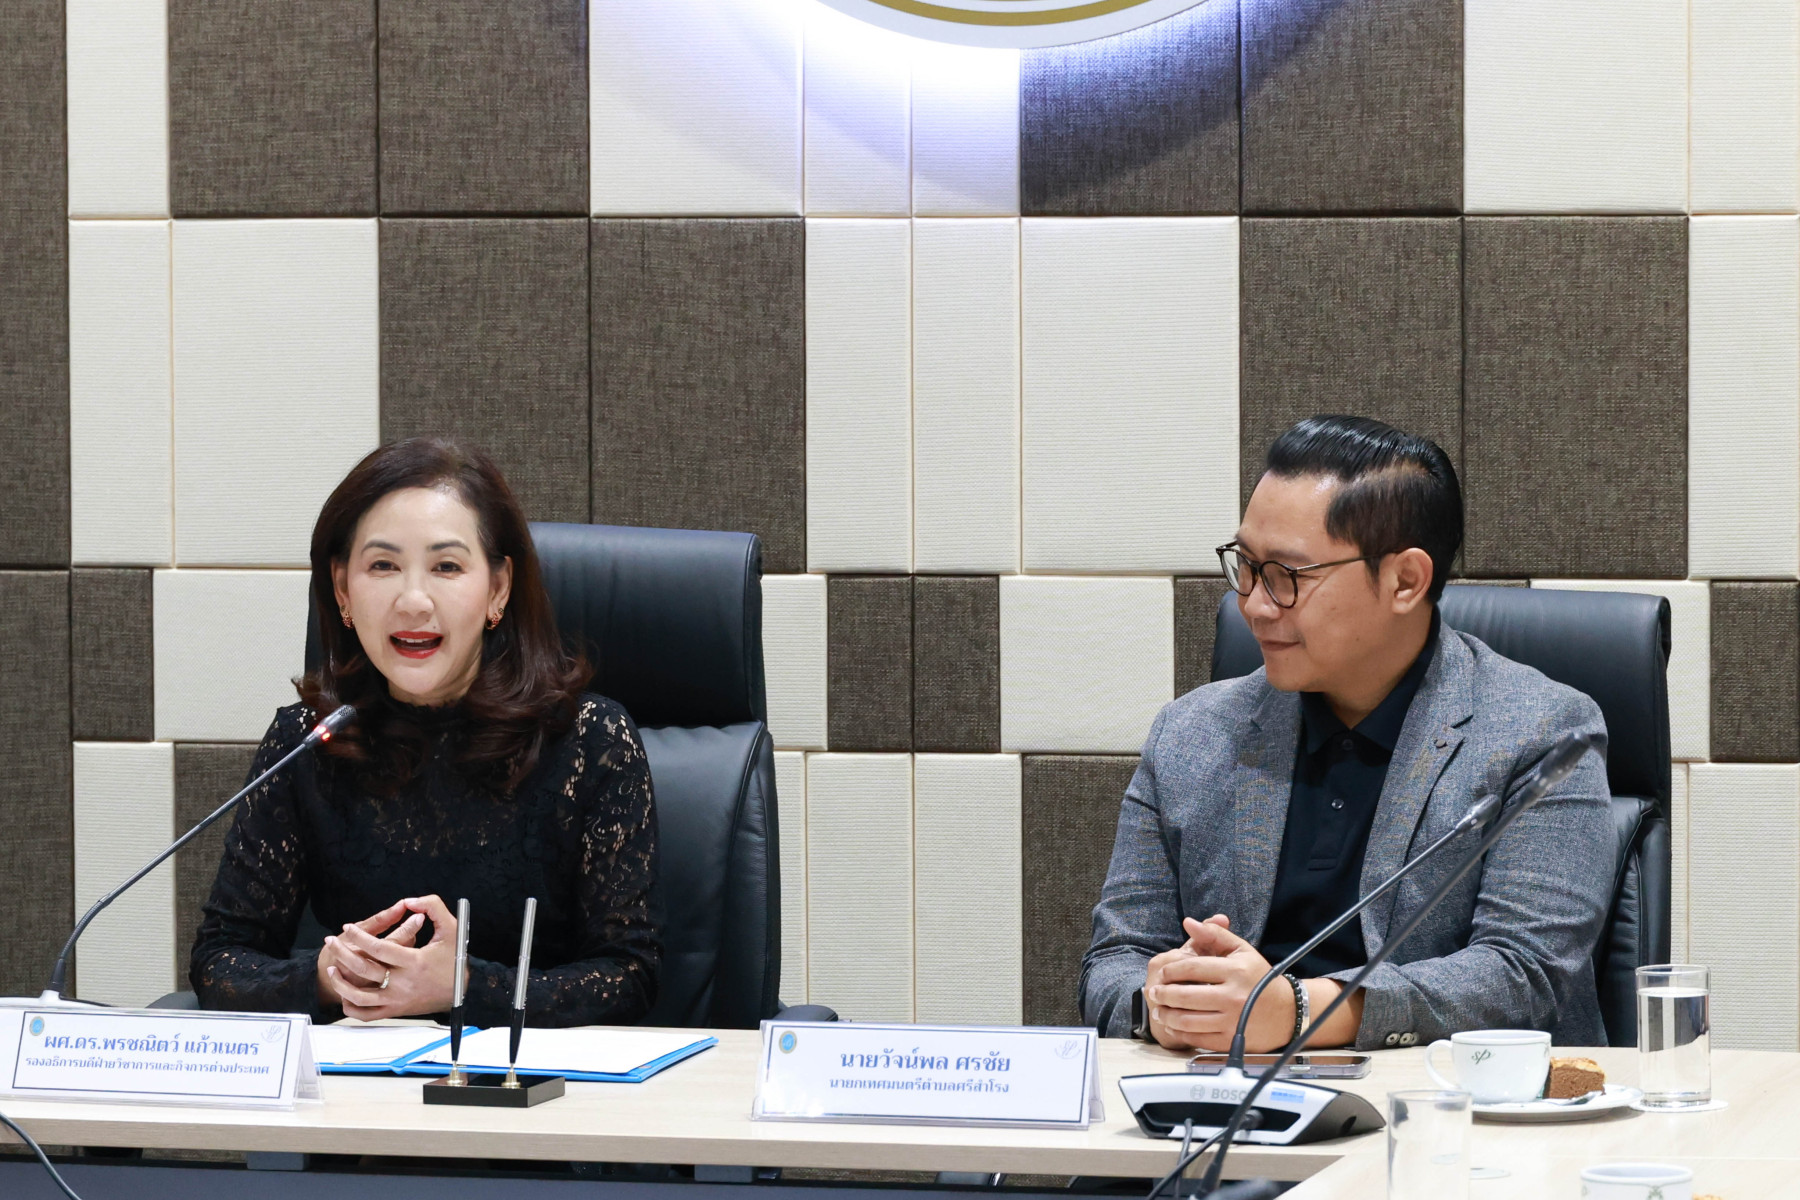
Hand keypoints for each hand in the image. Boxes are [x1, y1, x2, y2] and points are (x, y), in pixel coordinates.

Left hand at [320, 894, 465, 1019]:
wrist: (463, 991)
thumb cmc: (455, 958)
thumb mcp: (451, 928)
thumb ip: (433, 907)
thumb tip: (409, 901)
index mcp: (414, 962)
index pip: (378, 948)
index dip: (359, 936)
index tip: (348, 928)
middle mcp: (403, 983)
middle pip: (363, 968)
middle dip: (342, 952)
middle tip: (332, 941)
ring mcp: (397, 1000)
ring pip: (358, 996)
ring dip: (340, 983)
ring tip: (332, 968)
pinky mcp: (395, 1011)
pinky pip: (367, 1015)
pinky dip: (352, 1007)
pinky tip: (345, 995)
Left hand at [1144, 916, 1293, 1052]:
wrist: (1287, 1011)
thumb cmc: (1259, 978)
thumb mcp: (1241, 951)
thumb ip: (1215, 935)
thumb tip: (1188, 923)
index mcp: (1234, 970)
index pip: (1191, 968)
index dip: (1170, 970)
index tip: (1161, 973)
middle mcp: (1233, 996)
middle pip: (1185, 995)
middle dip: (1163, 994)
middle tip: (1153, 992)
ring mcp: (1232, 1021)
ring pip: (1188, 1020)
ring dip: (1167, 1015)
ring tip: (1159, 1010)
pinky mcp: (1231, 1040)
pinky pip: (1198, 1038)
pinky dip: (1180, 1033)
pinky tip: (1173, 1026)